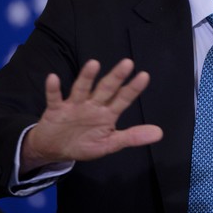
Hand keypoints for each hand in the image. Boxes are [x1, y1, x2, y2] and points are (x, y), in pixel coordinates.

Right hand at [20, 59, 162, 173]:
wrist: (54, 149)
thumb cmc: (85, 143)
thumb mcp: (109, 143)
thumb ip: (132, 137)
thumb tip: (159, 133)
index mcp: (107, 113)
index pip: (123, 99)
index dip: (133, 89)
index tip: (144, 76)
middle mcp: (93, 105)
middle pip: (106, 89)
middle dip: (116, 77)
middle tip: (128, 63)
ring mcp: (74, 105)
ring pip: (82, 89)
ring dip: (87, 77)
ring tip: (94, 64)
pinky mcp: (55, 110)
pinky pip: (54, 98)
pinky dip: (53, 89)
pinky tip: (53, 78)